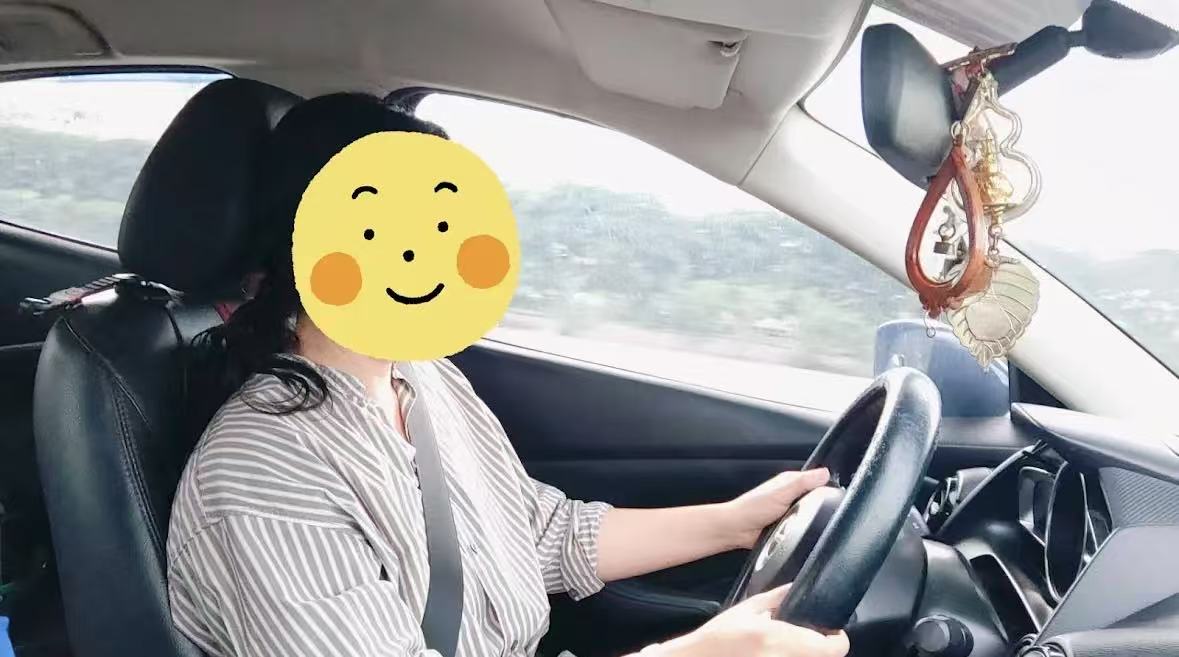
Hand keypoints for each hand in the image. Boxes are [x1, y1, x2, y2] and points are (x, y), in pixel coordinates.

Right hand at [659, 585, 848, 656]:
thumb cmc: (718, 638)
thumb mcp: (747, 609)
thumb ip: (776, 598)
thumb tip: (796, 587)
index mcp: (779, 639)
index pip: (833, 647)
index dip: (837, 636)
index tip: (830, 629)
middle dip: (822, 645)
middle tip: (812, 633)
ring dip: (808, 652)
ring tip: (791, 643)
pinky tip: (777, 652)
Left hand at [723, 468, 829, 549]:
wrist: (736, 530)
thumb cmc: (752, 508)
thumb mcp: (781, 492)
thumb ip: (802, 482)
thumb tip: (825, 473)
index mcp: (790, 482)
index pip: (816, 480)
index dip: (827, 486)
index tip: (837, 494)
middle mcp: (791, 495)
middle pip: (816, 499)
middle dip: (821, 506)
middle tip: (824, 513)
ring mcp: (790, 511)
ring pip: (811, 515)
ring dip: (813, 520)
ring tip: (811, 524)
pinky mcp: (788, 527)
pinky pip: (803, 528)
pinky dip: (805, 530)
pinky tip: (805, 534)